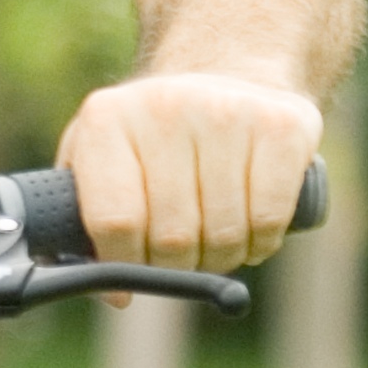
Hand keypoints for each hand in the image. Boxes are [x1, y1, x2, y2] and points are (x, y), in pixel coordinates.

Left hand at [56, 72, 326, 271]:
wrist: (227, 74)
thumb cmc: (152, 138)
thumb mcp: (100, 158)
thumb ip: (85, 221)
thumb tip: (112, 293)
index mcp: (106, 119)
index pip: (113, 221)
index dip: (123, 265)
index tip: (130, 279)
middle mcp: (163, 108)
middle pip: (172, 235)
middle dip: (175, 267)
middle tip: (178, 262)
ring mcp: (227, 113)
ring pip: (224, 233)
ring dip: (220, 259)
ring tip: (213, 246)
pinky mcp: (283, 127)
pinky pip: (270, 219)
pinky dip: (260, 245)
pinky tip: (250, 235)